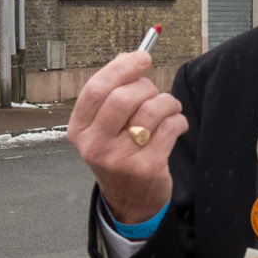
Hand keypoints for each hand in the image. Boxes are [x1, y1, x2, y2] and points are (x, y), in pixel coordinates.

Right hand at [66, 51, 187, 223]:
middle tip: (154, 92)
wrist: (130, 201)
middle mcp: (95, 146)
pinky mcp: (147, 168)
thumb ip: (111, 93)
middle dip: (147, 86)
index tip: (142, 57)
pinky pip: (170, 127)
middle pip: (123, 97)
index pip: (96, 89)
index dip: (122, 68)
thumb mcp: (103, 128)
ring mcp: (120, 159)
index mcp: (79, 130)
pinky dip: (178, 120)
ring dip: (167, 102)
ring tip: (169, 108)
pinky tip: (175, 125)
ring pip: (151, 110)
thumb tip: (130, 57)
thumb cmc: (118, 154)